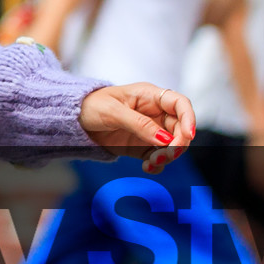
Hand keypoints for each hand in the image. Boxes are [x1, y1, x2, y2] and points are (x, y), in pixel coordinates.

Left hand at [78, 83, 195, 171]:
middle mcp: (155, 113)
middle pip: (180, 128)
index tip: (188, 136)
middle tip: (165, 155)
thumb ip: (139, 124)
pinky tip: (147, 167)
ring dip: (168, 156)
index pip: (180, 104)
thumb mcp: (113, 112)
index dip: (189, 118)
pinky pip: (158, 157)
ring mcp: (150, 130)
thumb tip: (164, 139)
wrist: (74, 120)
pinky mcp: (142, 147)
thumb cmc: (92, 106)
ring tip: (152, 163)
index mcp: (150, 96)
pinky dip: (157, 164)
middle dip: (178, 144)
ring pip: (172, 145)